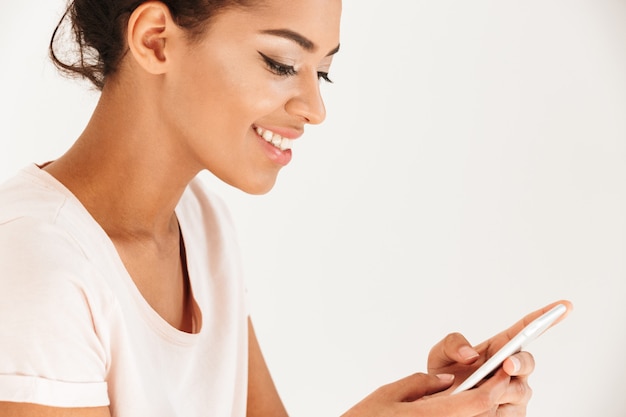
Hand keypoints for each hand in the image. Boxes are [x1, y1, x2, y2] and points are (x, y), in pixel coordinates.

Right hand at [341, 371, 514, 416]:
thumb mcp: (387, 394)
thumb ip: (420, 383)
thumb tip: (446, 380)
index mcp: (432, 415)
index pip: (479, 400)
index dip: (497, 385)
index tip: (502, 372)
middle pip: (483, 413)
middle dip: (492, 395)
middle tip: (494, 380)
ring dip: (480, 409)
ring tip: (477, 394)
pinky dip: (466, 415)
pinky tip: (459, 409)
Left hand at [427, 300, 572, 415]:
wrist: (441, 405)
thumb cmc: (445, 377)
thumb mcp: (441, 354)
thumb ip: (453, 344)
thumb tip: (471, 355)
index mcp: (499, 348)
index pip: (525, 330)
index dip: (545, 318)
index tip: (564, 305)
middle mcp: (512, 370)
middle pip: (527, 362)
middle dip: (520, 362)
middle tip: (507, 365)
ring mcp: (515, 394)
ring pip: (518, 391)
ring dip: (499, 391)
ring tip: (477, 393)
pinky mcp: (512, 414)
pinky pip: (510, 413)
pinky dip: (494, 411)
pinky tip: (481, 410)